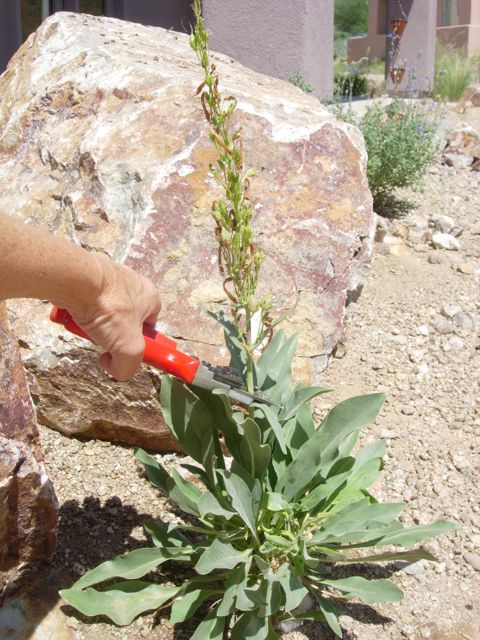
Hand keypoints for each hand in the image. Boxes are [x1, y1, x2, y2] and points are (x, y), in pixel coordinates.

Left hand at [58, 255, 160, 380]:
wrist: (75, 280)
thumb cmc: (108, 309)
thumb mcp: (129, 349)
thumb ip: (129, 367)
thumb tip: (119, 371)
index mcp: (151, 297)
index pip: (151, 327)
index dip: (140, 343)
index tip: (126, 353)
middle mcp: (133, 284)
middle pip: (125, 320)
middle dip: (113, 334)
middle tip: (103, 341)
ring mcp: (110, 278)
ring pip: (104, 311)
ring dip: (94, 324)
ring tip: (85, 326)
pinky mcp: (88, 275)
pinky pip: (85, 300)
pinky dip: (79, 311)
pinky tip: (72, 316)